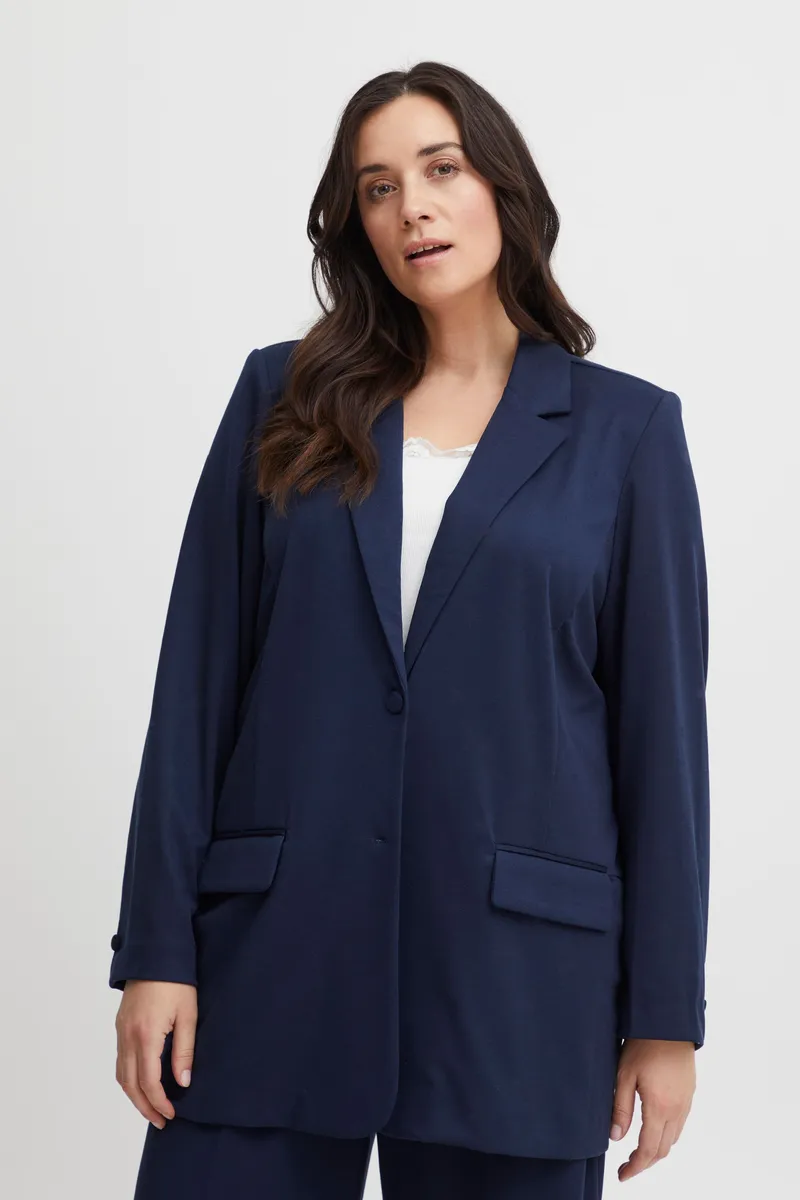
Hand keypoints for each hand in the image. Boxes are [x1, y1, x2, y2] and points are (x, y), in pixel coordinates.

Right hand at [115, 980, 196, 1128]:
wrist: (155, 953)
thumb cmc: (176, 981)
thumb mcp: (188, 1015)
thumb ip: (184, 1051)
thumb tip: (183, 1083)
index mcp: (146, 1035)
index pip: (148, 1081)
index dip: (159, 1102)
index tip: (171, 1115)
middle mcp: (128, 1037)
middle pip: (130, 1084)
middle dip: (144, 1106)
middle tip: (161, 1121)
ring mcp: (121, 1031)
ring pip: (121, 1074)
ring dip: (134, 1095)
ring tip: (151, 1107)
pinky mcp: (120, 1025)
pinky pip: (120, 1060)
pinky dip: (128, 1078)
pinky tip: (141, 1082)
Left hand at [610, 1038, 695, 1181]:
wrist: (669, 1023)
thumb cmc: (643, 1045)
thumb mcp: (624, 1075)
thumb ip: (620, 1108)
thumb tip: (616, 1138)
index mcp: (659, 1108)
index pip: (648, 1150)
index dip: (635, 1167)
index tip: (622, 1175)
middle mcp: (677, 1110)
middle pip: (662, 1150)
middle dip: (644, 1163)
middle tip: (626, 1167)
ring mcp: (686, 1103)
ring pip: (673, 1139)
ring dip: (656, 1151)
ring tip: (637, 1151)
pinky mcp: (689, 1094)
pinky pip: (680, 1125)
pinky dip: (666, 1136)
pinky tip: (653, 1130)